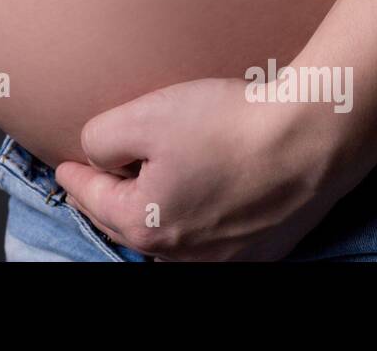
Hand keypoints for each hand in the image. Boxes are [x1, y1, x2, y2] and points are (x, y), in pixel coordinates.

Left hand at [55, 78, 373, 260]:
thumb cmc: (227, 124)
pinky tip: (205, 192)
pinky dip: (200, 217)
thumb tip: (97, 154)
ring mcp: (223, 259)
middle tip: (100, 175)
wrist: (312, 137)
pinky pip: (213, 237)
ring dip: (157, 210)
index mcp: (143, 224)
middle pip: (128, 221)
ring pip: (170, 235)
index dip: (74, 175)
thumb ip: (101, 139)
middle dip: (111, 198)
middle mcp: (179, 256)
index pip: (91, 197)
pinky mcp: (260, 251)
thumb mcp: (143, 116)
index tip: (64, 166)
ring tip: (153, 181)